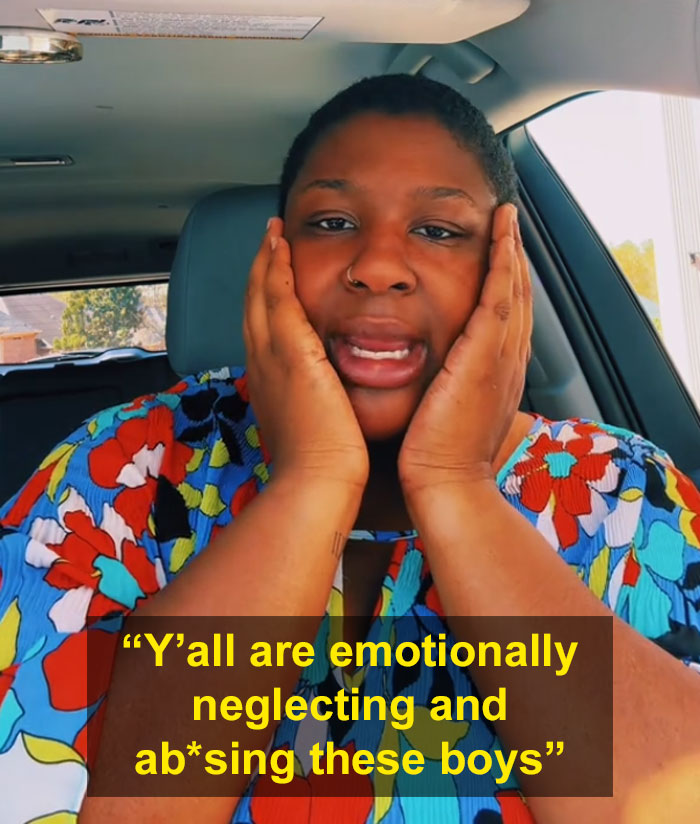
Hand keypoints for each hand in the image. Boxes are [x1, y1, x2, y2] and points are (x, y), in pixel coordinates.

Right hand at [243, 217, 368, 487]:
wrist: (316, 482)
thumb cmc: (320, 468)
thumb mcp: (311, 430)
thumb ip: (315, 406)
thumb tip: (327, 400)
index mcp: (269, 383)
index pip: (264, 331)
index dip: (265, 301)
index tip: (274, 280)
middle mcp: (261, 364)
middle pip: (253, 306)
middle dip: (259, 272)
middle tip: (267, 243)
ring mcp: (270, 355)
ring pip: (260, 294)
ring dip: (265, 260)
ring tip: (272, 233)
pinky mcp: (289, 350)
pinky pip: (277, 295)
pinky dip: (275, 267)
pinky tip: (280, 243)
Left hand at [398, 203, 531, 495]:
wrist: (446, 485)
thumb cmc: (439, 459)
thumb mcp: (449, 418)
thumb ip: (449, 392)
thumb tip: (437, 384)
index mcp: (497, 376)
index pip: (505, 319)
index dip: (506, 285)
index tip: (500, 259)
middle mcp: (508, 361)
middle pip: (518, 297)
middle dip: (515, 259)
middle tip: (509, 224)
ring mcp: (502, 356)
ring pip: (514, 288)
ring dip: (512, 249)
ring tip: (508, 217)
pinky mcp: (486, 354)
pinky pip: (500, 294)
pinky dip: (504, 261)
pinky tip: (502, 232)